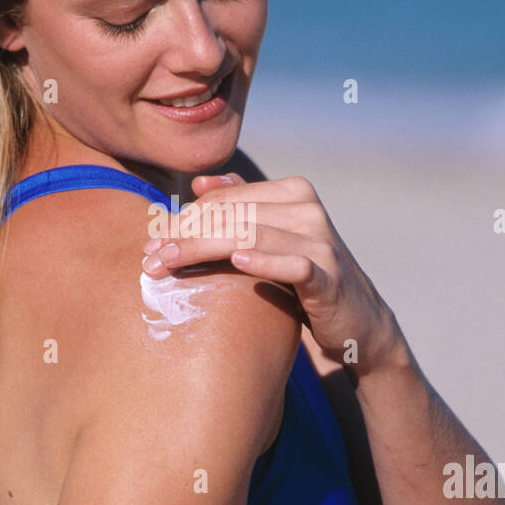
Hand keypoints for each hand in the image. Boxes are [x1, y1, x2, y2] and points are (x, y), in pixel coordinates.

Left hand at [142, 170, 405, 376]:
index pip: (224, 200)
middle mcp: (308, 209)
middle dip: (184, 235)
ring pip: (252, 235)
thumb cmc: (302, 278)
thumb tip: (202, 183)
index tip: (150, 242)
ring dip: (204, 249)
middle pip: (232, 216)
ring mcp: (321, 241)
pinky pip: (294, 264)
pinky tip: (237, 263)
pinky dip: (265, 261)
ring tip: (168, 264)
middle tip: (149, 258)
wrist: (354, 321)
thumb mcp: (272, 238)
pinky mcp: (330, 276)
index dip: (182, 218)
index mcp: (292, 192)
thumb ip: (242, 207)